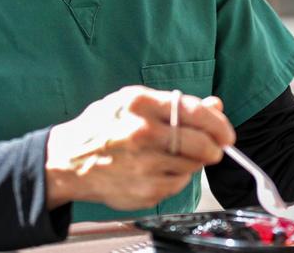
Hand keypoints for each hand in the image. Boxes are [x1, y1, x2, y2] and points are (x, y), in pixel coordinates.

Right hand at [44, 85, 235, 209]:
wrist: (67, 161)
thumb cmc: (102, 128)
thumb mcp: (134, 103)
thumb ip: (176, 105)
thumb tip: (215, 106)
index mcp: (141, 104)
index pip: (194, 112)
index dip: (218, 124)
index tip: (226, 132)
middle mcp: (143, 133)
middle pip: (199, 143)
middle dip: (214, 147)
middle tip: (215, 149)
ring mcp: (144, 164)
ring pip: (191, 165)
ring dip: (193, 162)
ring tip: (174, 156)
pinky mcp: (145, 189)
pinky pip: (178, 184)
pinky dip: (177, 178)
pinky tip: (160, 169)